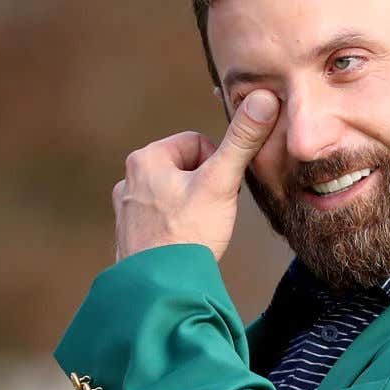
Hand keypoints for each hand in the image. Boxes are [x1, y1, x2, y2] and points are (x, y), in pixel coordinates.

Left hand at [110, 88, 279, 263]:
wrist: (159, 291)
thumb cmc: (188, 236)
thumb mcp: (220, 183)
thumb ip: (241, 141)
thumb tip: (264, 98)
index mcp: (145, 158)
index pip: (198, 143)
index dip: (218, 167)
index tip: (220, 193)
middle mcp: (128, 179)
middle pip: (186, 169)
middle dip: (205, 188)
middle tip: (210, 215)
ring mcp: (126, 208)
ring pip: (175, 194)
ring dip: (191, 208)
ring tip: (197, 232)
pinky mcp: (128, 233)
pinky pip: (161, 218)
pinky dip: (175, 227)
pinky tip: (182, 244)